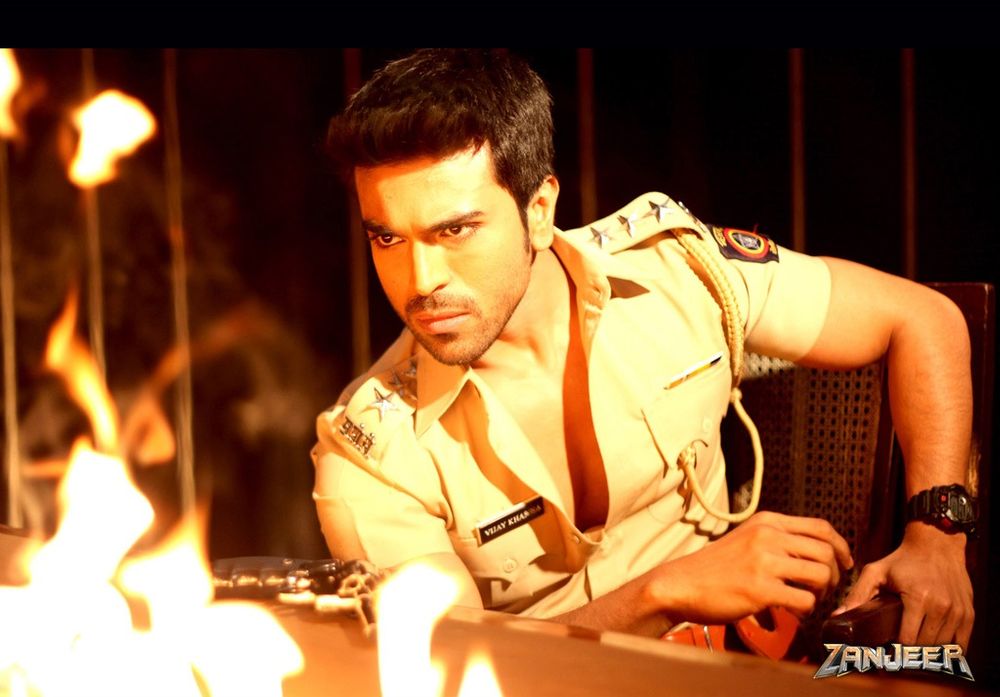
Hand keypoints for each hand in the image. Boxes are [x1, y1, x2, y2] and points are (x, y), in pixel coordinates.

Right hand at [650, 511, 852, 624]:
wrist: (682, 583)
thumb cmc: (714, 567)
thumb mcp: (746, 538)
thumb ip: (776, 539)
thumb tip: (816, 553)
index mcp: (767, 522)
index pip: (821, 527)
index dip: (842, 546)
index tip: (844, 562)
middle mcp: (768, 536)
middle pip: (827, 551)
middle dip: (835, 574)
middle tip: (825, 588)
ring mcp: (764, 562)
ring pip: (821, 574)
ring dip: (822, 592)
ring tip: (809, 599)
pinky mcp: (760, 589)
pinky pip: (805, 600)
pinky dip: (806, 610)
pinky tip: (793, 611)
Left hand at [836, 523, 972, 646]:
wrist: (937, 544)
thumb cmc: (903, 558)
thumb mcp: (876, 571)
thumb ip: (858, 594)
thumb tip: (837, 616)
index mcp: (918, 598)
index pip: (907, 640)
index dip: (895, 648)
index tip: (887, 647)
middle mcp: (941, 606)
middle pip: (924, 646)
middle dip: (910, 650)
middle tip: (898, 648)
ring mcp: (957, 611)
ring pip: (942, 647)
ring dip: (928, 650)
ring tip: (914, 645)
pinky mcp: (968, 613)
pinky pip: (961, 644)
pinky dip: (948, 648)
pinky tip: (934, 644)